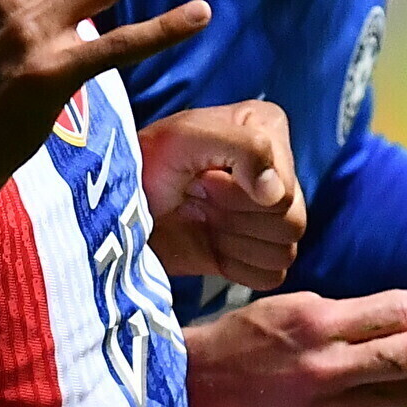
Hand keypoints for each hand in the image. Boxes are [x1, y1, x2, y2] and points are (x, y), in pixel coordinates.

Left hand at [142, 101, 305, 288]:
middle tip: (197, 199)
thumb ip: (244, 148)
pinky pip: (271, 275)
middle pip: (292, 223)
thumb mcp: (186, 137)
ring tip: (202, 219)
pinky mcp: (254, 251)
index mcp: (270, 131)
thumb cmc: (144, 164)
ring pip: (283, 251)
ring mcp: (267, 214)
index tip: (202, 177)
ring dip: (235, 241)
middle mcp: (277, 171)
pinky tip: (209, 243)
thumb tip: (275, 192)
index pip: (287, 189)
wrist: (115, 207)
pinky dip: (238, 266)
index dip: (241, 194)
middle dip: (236, 217)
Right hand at [186, 291, 406, 406]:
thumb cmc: (234, 346)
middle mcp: (326, 367)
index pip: (404, 313)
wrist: (182, 399)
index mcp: (317, 321)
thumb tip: (400, 323)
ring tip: (388, 380)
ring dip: (403, 385)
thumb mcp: (284, 311)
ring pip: (399, 398)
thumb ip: (340, 318)